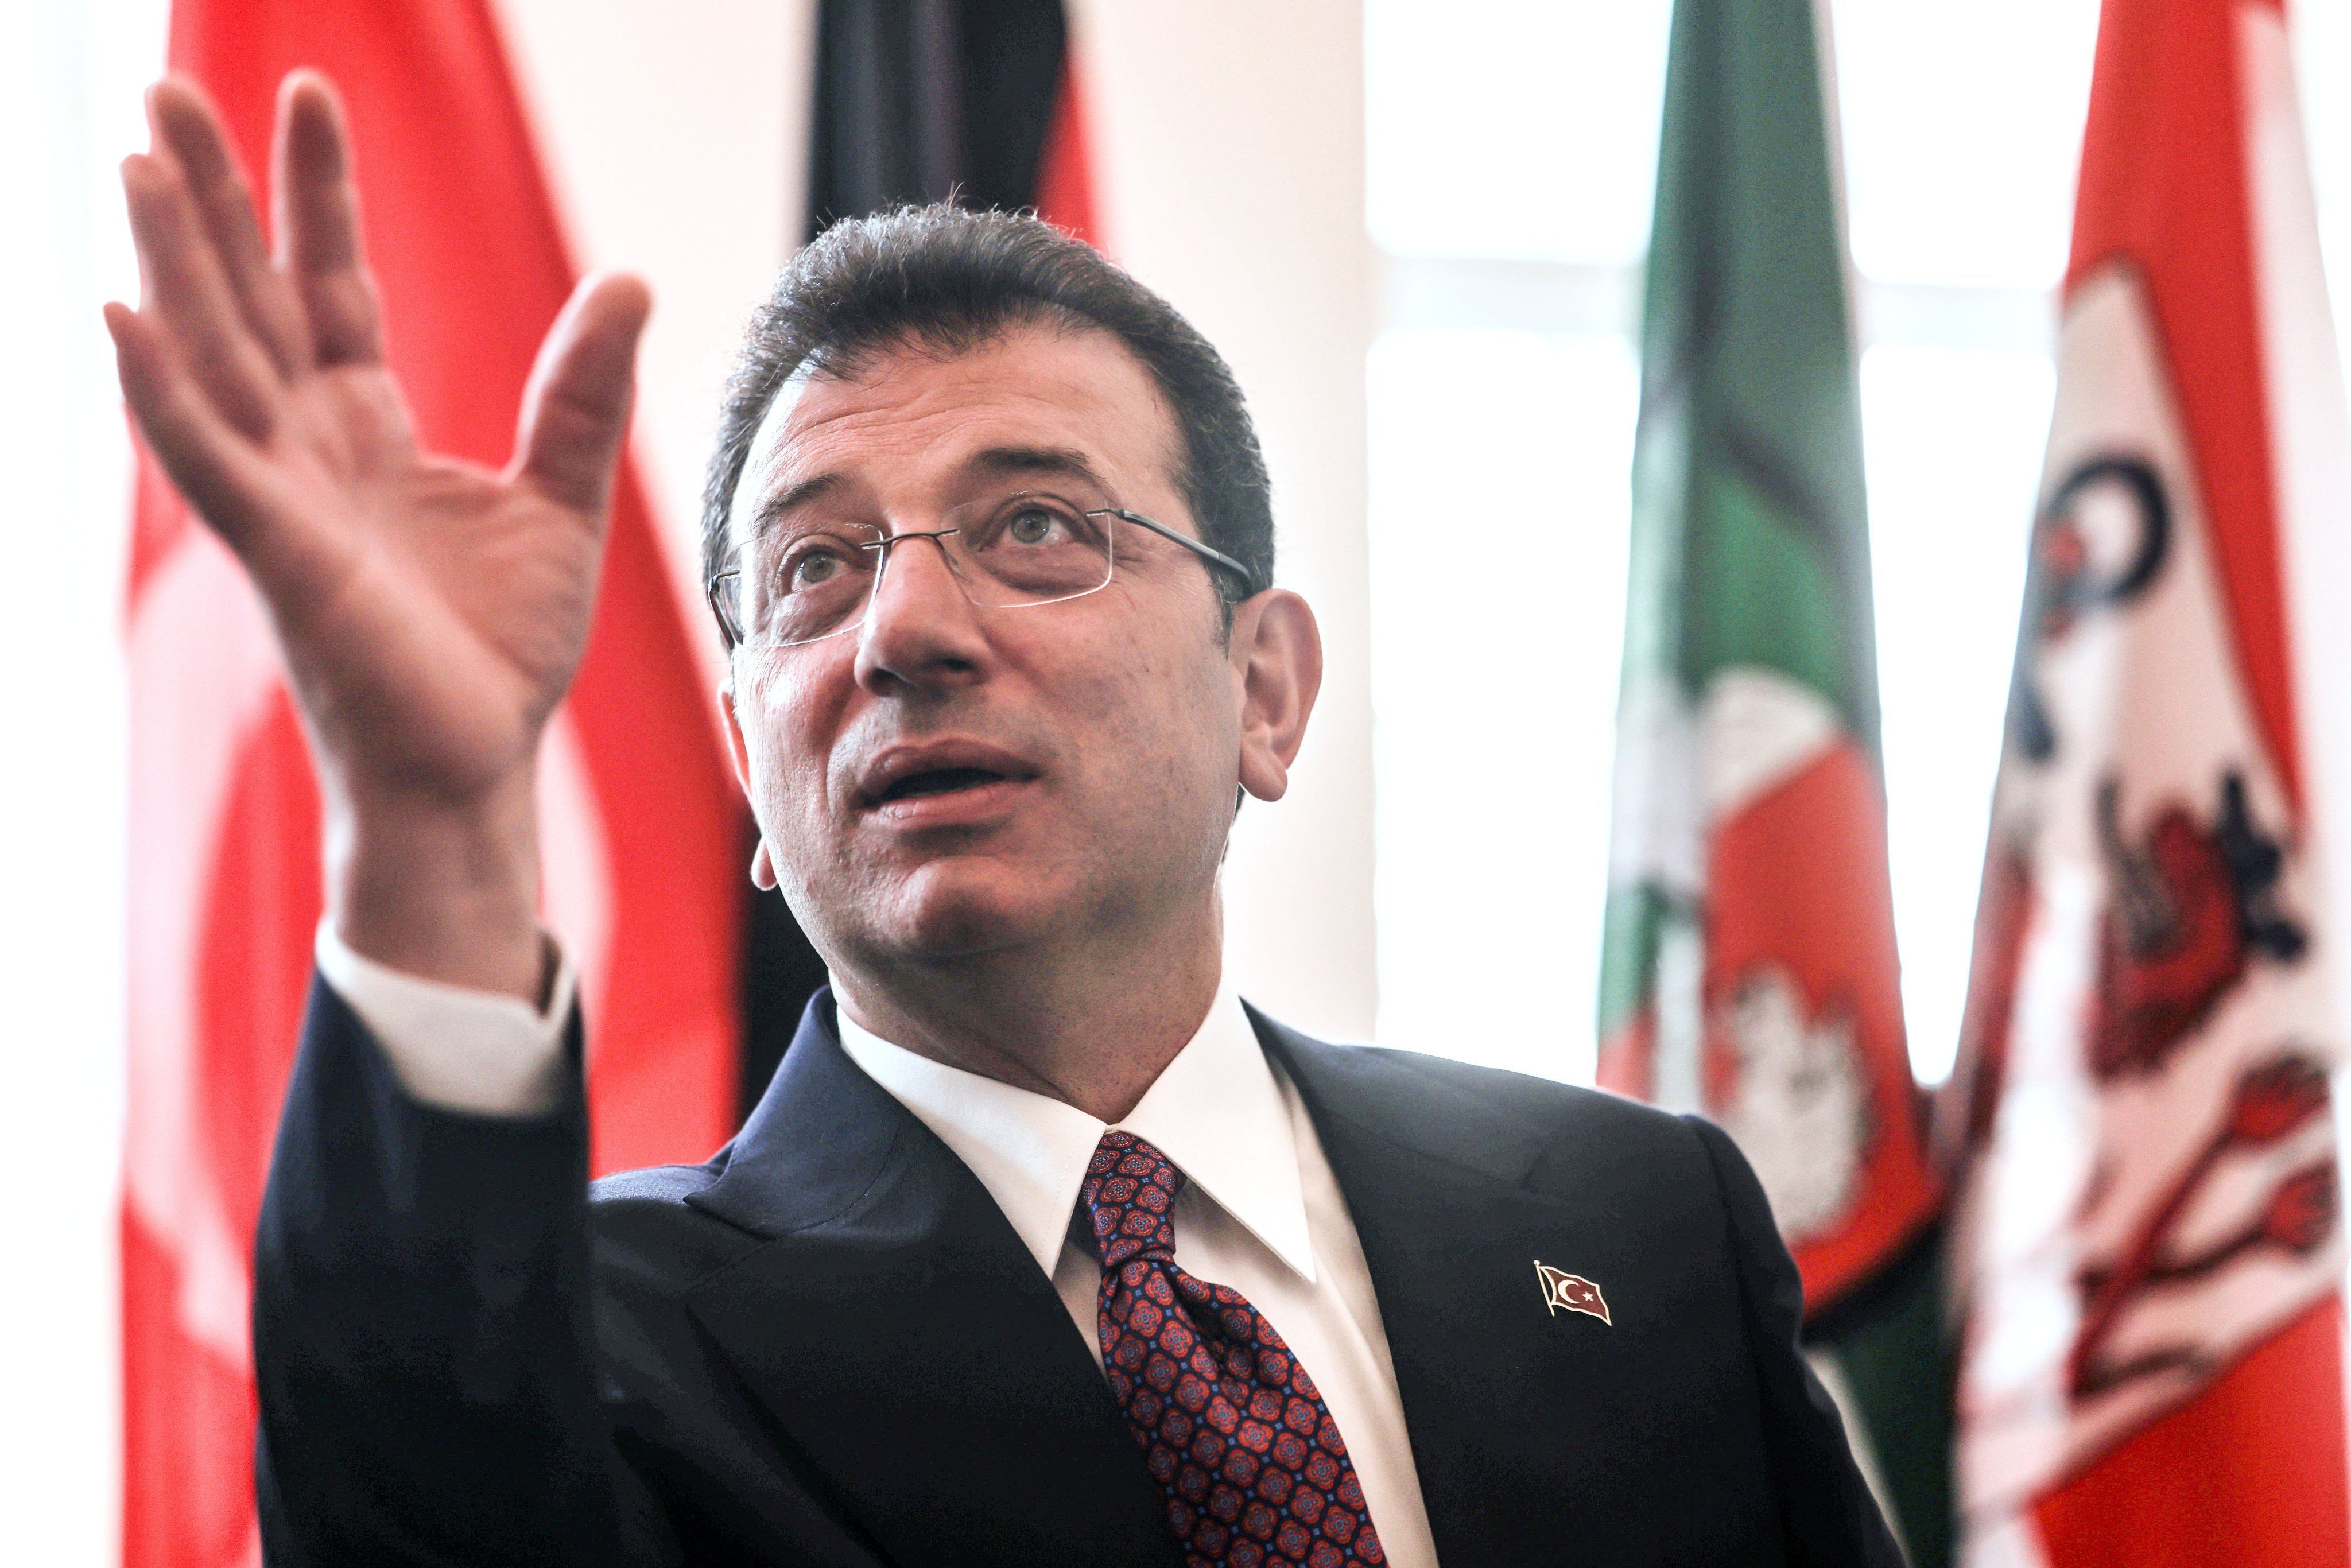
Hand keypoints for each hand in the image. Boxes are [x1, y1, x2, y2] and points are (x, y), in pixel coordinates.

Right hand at [108, 72, 649, 998]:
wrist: (479, 765)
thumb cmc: (499, 651)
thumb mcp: (563, 502)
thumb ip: (583, 396)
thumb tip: (631, 281)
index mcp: (367, 430)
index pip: (330, 283)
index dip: (317, 191)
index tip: (308, 91)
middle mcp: (307, 450)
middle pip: (251, 295)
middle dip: (213, 194)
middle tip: (168, 84)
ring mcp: (282, 499)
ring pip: (214, 356)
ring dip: (173, 260)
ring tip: (138, 156)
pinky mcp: (281, 556)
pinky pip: (208, 461)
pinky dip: (162, 391)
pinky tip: (120, 315)